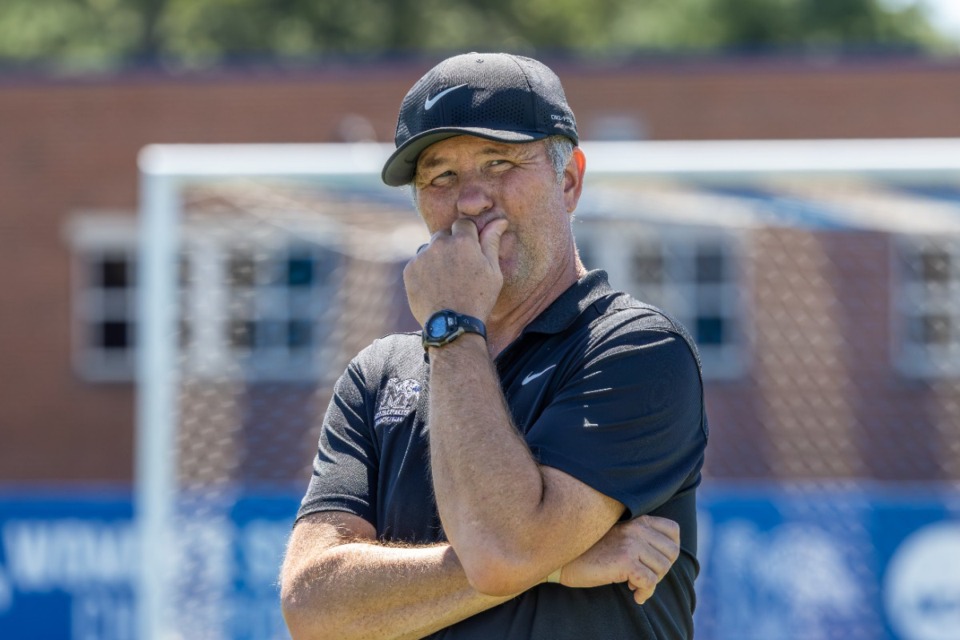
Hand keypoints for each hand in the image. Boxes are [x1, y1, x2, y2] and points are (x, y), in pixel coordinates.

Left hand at [403, 218, 508, 324]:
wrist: (452, 325)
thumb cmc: (478, 298)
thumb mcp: (493, 271)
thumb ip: (492, 242)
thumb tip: (499, 220)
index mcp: (463, 241)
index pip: (463, 224)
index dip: (468, 236)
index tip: (470, 251)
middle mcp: (440, 244)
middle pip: (444, 234)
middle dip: (451, 245)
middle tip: (458, 268)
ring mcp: (422, 256)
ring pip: (430, 248)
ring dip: (436, 257)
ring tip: (445, 280)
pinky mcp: (410, 270)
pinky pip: (418, 263)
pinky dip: (425, 271)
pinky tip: (434, 287)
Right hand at [557, 515, 679, 604]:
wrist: (564, 557)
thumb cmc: (590, 550)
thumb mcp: (619, 536)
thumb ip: (640, 538)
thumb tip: (665, 558)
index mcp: (638, 519)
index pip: (673, 530)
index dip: (669, 550)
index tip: (655, 561)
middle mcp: (637, 527)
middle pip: (671, 553)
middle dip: (661, 570)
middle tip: (644, 576)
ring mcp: (632, 543)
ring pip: (662, 570)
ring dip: (651, 583)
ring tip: (634, 584)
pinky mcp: (625, 560)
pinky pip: (649, 583)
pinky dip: (644, 594)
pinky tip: (634, 595)